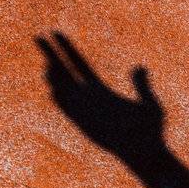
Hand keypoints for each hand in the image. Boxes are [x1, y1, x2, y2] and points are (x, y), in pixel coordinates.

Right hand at [39, 32, 164, 161]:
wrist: (147, 154)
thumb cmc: (151, 132)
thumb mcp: (149, 104)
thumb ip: (142, 85)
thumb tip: (140, 66)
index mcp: (102, 92)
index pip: (79, 65)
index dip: (67, 48)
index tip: (55, 32)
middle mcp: (90, 101)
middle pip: (65, 73)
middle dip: (51, 55)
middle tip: (37, 37)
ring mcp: (87, 112)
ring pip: (64, 91)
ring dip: (55, 78)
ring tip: (48, 65)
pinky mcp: (87, 127)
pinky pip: (71, 112)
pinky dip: (63, 101)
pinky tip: (54, 89)